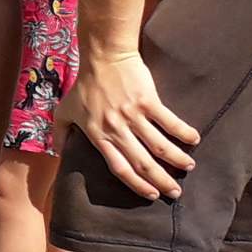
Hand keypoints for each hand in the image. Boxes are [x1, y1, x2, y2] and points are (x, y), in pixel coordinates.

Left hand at [64, 49, 198, 199]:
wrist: (103, 55)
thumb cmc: (83, 84)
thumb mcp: (63, 111)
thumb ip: (60, 135)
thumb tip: (57, 154)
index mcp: (98, 136)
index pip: (120, 168)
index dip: (137, 185)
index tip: (152, 195)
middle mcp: (117, 130)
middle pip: (143, 163)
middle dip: (161, 181)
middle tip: (176, 193)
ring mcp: (133, 116)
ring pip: (159, 146)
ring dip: (177, 159)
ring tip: (189, 167)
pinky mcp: (147, 101)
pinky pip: (169, 121)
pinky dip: (183, 132)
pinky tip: (194, 140)